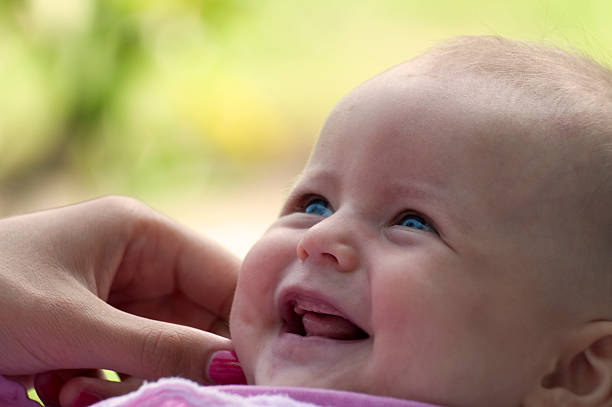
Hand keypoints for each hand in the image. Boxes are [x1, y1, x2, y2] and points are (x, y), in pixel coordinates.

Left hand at [0, 196, 242, 405]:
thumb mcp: (74, 326)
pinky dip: (111, 386)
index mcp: (142, 233)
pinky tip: (64, 392)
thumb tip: (233, 369)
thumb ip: (159, 348)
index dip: (242, 324)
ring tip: (75, 393)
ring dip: (135, 379)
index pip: (223, 276)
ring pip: (165, 345)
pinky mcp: (95, 326)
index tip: (246, 374)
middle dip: (180, 360)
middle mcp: (137, 259)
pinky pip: (132, 360)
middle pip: (197, 316)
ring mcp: (116, 294)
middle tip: (157, 394)